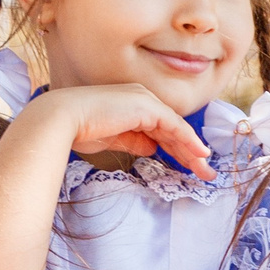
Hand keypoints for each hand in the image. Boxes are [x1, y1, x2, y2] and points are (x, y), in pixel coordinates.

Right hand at [30, 84, 211, 175]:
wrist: (63, 119)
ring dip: (193, 151)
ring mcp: (145, 100)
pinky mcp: (147, 107)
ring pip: (177, 128)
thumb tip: (152, 148)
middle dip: (189, 152)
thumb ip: (133, 141)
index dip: (176, 147)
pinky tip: (199, 155)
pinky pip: (175, 126)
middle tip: (204, 172)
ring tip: (206, 170)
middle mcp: (141, 97)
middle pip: (172, 128)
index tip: (188, 165)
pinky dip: (188, 141)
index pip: (160, 128)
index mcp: (131, 104)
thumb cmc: (79, 128)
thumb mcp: (112, 138)